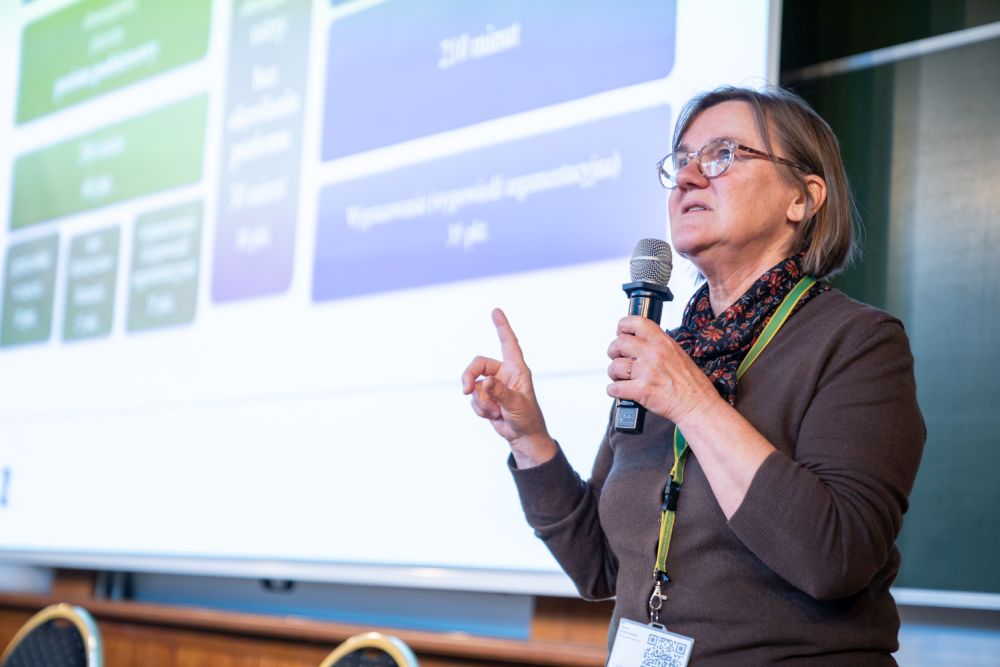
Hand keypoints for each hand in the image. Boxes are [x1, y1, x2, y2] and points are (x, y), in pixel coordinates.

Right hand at [461, 309, 555, 466]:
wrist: (522, 436)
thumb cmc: (527, 417)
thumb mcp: (516, 405)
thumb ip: (501, 392)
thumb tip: (486, 382)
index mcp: (516, 369)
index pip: (509, 343)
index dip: (502, 327)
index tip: (495, 311)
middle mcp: (503, 374)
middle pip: (478, 365)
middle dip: (469, 377)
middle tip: (465, 389)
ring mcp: (493, 385)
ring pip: (474, 385)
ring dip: (481, 402)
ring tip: (495, 413)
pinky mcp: (486, 397)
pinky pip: (474, 399)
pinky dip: (480, 409)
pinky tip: (493, 416)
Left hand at [606, 316, 719, 425]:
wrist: (698, 406)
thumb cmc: (692, 385)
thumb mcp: (679, 355)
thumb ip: (659, 347)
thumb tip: (641, 345)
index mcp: (664, 343)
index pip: (637, 323)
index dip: (623, 325)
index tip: (620, 331)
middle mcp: (653, 354)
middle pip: (619, 343)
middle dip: (614, 351)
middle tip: (617, 357)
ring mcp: (647, 372)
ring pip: (615, 366)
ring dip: (614, 373)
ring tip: (620, 377)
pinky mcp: (641, 390)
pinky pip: (614, 388)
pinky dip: (613, 391)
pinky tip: (620, 391)